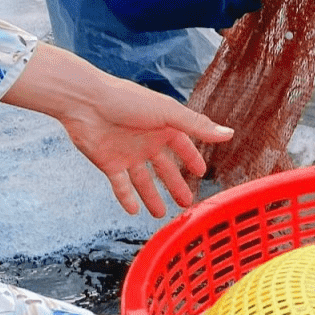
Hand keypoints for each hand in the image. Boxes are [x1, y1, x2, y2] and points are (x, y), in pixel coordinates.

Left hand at [1, 44, 232, 216]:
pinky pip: (121, 186)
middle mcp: (146, 142)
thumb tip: (229, 134)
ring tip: (161, 214)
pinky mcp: (109, 163)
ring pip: (144, 181)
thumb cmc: (127, 100)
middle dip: (175, 185)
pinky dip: (127, 198)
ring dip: (152, 197)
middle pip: (165, 169)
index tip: (201, 172)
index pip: (182, 147)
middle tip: (186, 203)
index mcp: (162, 128)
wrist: (86, 102)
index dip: (192, 159)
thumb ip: (197, 126)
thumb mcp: (167, 113)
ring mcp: (128, 154)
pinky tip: (134, 211)